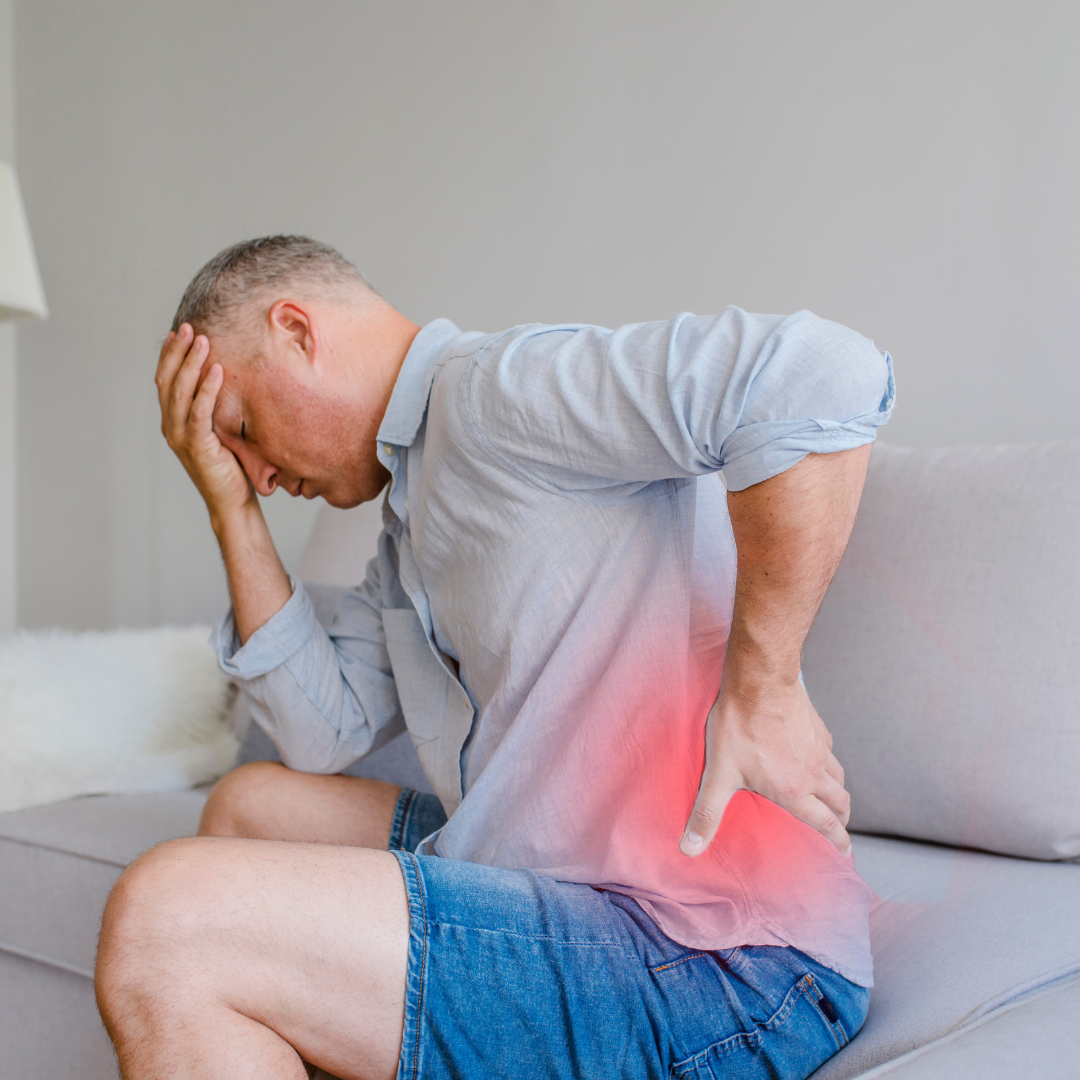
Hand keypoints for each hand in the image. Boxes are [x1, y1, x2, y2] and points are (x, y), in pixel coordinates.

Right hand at [155, 324, 253, 523]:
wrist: (232, 500)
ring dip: (192, 363)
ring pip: (181, 392)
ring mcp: (181, 437)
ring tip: (203, 340)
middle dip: (178, 352)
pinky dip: (207, 389)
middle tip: (189, 327)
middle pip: (168, 380)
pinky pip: (199, 412)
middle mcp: (171, 426)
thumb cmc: (230, 465)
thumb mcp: (219, 430)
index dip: (169, 355)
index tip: (178, 332)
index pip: (165, 381)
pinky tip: (216, 370)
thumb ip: (212, 408)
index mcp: (172, 421)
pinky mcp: (197, 446)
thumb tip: (223, 377)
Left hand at [680, 677, 850, 856]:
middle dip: (842, 819)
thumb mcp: (719, 774)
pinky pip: (830, 751)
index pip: (825, 824)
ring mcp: (818, 747)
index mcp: (794, 790)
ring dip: (839, 792)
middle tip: (839, 828)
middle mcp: (813, 772)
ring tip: (832, 798)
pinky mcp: (817, 727)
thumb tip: (690, 849)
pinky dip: (829, 762)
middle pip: (840, 802)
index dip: (838, 842)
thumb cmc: (739, 725)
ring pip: (838, 776)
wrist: (759, 681)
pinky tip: (816, 758)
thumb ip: (707, 813)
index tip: (844, 853)